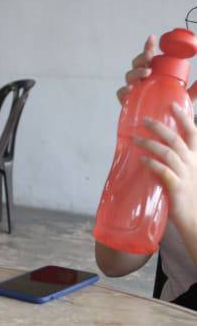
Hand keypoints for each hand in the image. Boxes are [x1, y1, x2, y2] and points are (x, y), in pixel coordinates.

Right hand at [118, 35, 196, 103]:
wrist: (162, 126)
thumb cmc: (170, 109)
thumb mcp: (184, 97)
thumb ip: (194, 89)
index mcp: (153, 74)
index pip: (148, 58)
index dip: (148, 47)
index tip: (152, 38)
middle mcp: (141, 80)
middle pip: (137, 64)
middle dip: (141, 58)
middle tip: (149, 58)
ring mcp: (133, 90)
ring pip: (129, 76)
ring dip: (136, 72)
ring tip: (145, 73)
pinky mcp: (127, 102)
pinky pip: (121, 93)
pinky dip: (124, 90)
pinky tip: (131, 88)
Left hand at [136, 103, 196, 230]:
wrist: (196, 221)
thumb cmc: (188, 197)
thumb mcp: (186, 175)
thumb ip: (173, 162)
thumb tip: (152, 151)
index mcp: (196, 159)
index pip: (193, 133)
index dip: (184, 117)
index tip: (173, 104)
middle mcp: (193, 164)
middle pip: (177, 139)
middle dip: (159, 127)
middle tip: (143, 120)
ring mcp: (186, 175)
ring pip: (169, 153)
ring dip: (150, 144)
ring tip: (135, 139)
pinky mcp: (177, 188)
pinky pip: (164, 171)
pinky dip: (152, 163)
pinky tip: (142, 159)